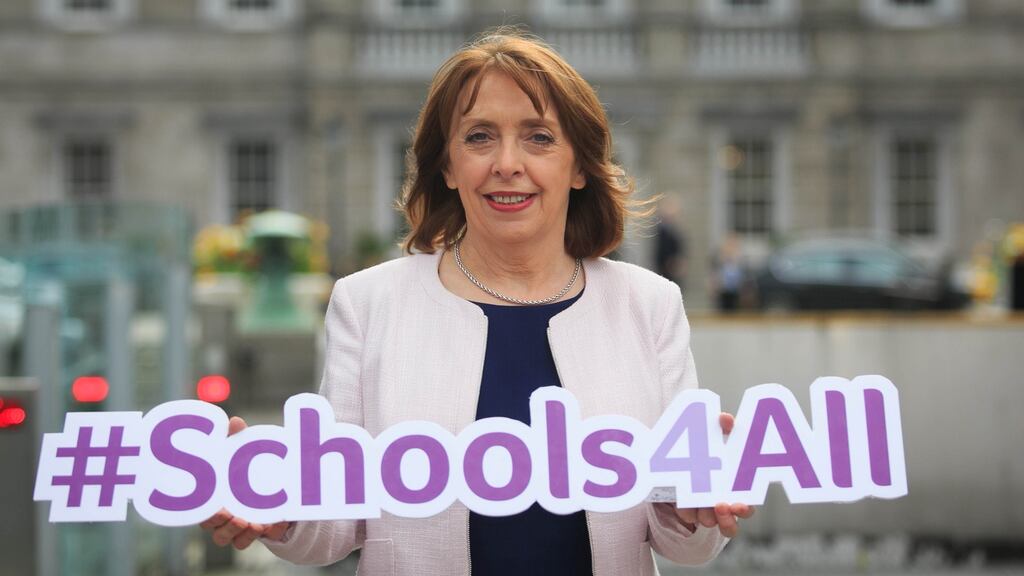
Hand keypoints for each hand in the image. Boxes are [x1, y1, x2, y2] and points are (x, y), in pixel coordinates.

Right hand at [199, 416, 291, 549]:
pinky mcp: (250, 533)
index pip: (201, 508)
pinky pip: (245, 541)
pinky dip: (253, 535)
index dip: (206, 509)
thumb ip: (237, 438)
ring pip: (226, 538)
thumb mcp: (243, 450)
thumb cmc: (247, 467)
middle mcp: (219, 515)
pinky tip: (264, 525)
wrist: (273, 485)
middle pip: (211, 527)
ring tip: (251, 521)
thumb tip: (234, 421)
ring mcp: (233, 527)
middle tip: (233, 514)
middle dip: (220, 522)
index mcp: (211, 497)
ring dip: (237, 531)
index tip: (216, 504)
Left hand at [671, 412, 755, 537]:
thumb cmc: (709, 448)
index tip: (739, 504)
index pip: (746, 508)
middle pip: (730, 524)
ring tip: (701, 504)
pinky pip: (689, 517)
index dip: (744, 509)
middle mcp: (722, 506)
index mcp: (735, 492)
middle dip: (727, 518)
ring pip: (709, 522)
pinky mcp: (687, 509)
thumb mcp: (717, 437)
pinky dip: (687, 511)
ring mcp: (704, 509)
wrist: (680, 456)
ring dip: (707, 515)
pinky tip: (683, 501)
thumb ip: (723, 428)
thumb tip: (726, 418)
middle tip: (721, 505)